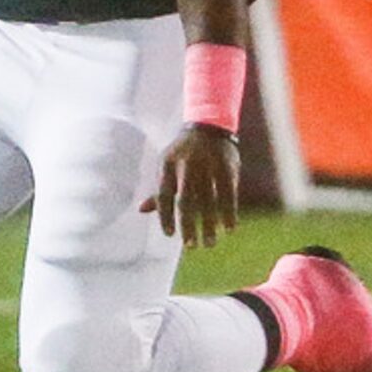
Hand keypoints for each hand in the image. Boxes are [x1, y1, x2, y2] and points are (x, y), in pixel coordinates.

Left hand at [139, 122, 239, 247]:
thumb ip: (158, 189)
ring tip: (210, 243)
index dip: (165, 216)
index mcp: (168, 165)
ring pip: (208, 200)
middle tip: (190, 246)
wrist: (208, 125)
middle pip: (186, 201)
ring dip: (210, 224)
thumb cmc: (183, 152)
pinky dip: (229, 212)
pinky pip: (228, 194)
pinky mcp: (226, 166)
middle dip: (188, 225)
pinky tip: (229, 228)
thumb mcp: (166, 164)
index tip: (169, 234)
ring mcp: (208, 165)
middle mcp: (187, 166)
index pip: (164, 195)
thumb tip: (142, 210)